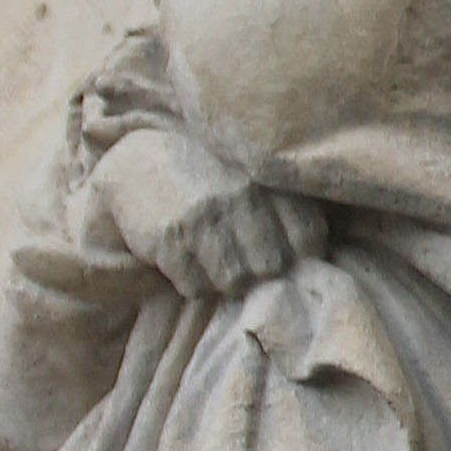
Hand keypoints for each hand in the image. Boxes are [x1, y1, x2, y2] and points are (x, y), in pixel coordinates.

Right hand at [89, 120, 326, 298]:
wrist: (137, 163)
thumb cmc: (203, 177)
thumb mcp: (247, 178)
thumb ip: (283, 209)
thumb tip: (313, 258)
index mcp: (265, 182)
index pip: (308, 238)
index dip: (299, 257)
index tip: (284, 256)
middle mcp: (240, 198)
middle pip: (271, 268)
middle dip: (257, 272)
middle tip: (238, 260)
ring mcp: (204, 219)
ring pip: (234, 282)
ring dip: (223, 280)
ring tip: (209, 259)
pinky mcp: (171, 239)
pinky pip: (195, 287)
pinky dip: (191, 282)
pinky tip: (184, 258)